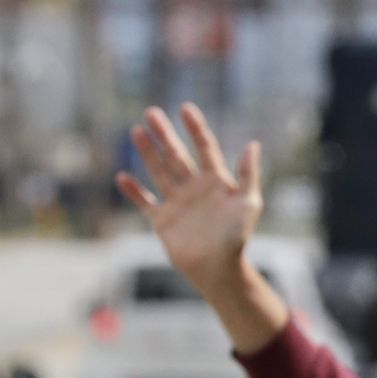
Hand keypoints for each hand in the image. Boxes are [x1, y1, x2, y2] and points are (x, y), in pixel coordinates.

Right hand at [118, 105, 261, 299]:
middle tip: (150, 112)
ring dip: (148, 153)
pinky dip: (134, 191)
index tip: (185, 108)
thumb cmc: (237, 237)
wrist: (218, 269)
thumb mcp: (248, 203)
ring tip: (136, 132)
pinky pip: (145, 202)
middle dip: (164, 134)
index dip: (195, 128)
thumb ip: (249, 175)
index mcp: (216, 181)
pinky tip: (122, 177)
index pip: (205, 147)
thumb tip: (254, 144)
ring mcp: (177, 202)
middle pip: (176, 155)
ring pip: (159, 171)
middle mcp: (194, 187)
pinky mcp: (163, 220)